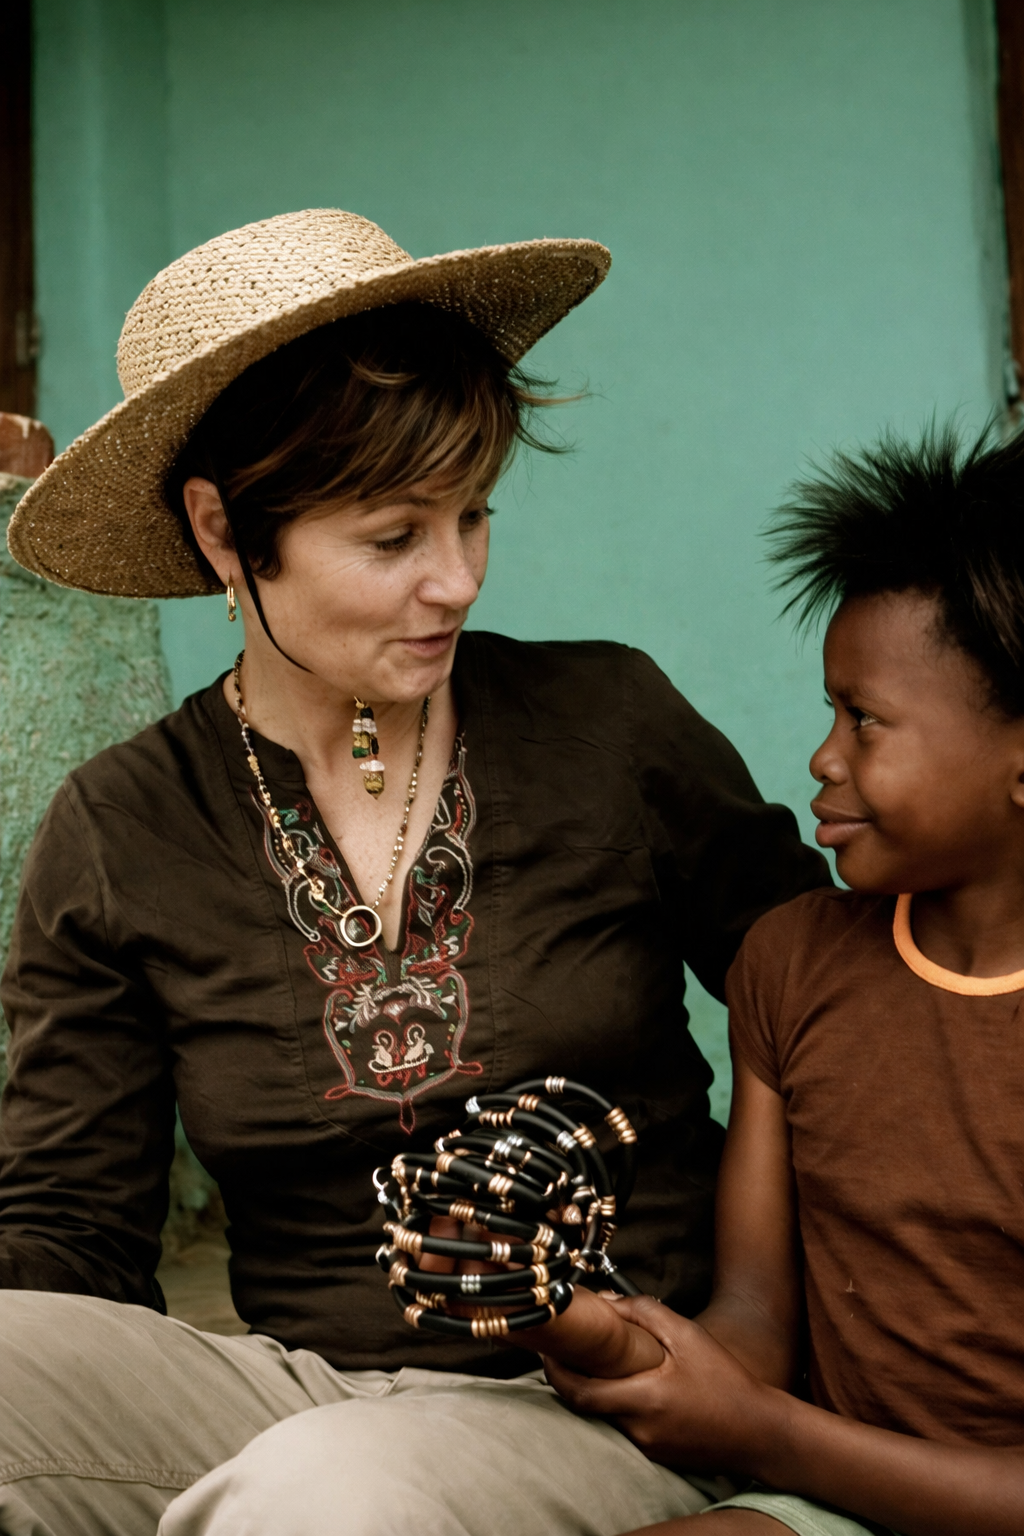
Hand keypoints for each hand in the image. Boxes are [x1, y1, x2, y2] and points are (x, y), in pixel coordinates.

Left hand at [542, 1295, 782, 1473]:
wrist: (759, 1431)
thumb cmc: (727, 1382)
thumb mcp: (689, 1335)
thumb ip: (645, 1313)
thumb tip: (607, 1301)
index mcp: (645, 1400)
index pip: (580, 1393)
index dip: (555, 1372)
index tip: (546, 1350)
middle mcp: (640, 1429)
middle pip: (587, 1406)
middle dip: (569, 1379)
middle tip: (561, 1352)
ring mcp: (647, 1446)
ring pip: (606, 1416)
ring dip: (596, 1390)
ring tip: (597, 1361)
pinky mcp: (657, 1453)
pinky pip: (625, 1426)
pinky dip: (619, 1404)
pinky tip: (630, 1383)